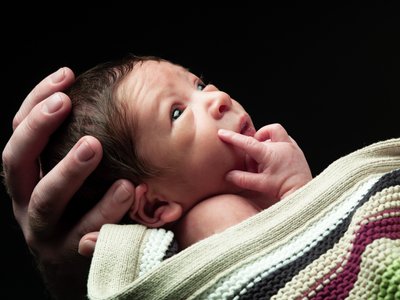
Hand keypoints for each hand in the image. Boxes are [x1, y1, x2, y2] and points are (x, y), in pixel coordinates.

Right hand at [2, 68, 134, 298]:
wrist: (80, 271)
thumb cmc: (84, 212)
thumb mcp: (75, 181)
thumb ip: (81, 150)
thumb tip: (109, 103)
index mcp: (28, 179)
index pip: (20, 133)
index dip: (35, 102)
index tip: (65, 74)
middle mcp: (27, 203)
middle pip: (16, 161)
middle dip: (37, 128)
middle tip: (64, 102)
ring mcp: (45, 231)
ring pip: (47, 199)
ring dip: (68, 170)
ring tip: (94, 146)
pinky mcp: (70, 256)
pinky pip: (86, 231)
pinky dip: (104, 210)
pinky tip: (126, 189)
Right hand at [218, 123, 311, 205]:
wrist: (303, 191)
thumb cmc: (282, 188)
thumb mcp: (260, 184)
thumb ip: (242, 179)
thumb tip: (228, 176)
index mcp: (269, 153)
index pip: (247, 142)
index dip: (233, 138)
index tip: (222, 132)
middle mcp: (280, 145)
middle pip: (259, 138)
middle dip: (253, 147)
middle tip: (253, 162)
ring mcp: (290, 146)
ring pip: (274, 132)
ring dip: (266, 140)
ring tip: (264, 157)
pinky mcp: (297, 149)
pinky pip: (285, 138)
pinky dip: (277, 143)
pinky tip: (276, 156)